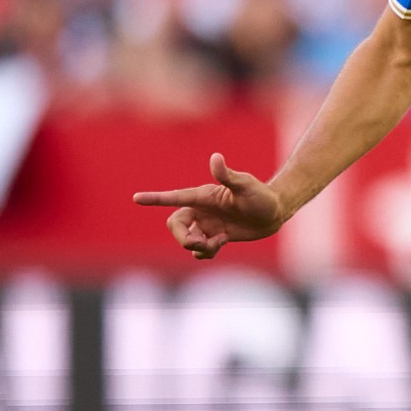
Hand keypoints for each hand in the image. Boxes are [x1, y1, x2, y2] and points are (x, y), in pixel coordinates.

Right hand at [132, 152, 287, 259]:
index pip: (173, 197)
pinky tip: (221, 244)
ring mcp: (206, 224)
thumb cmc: (261, 196)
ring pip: (186, 240)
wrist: (274, 212)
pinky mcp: (214, 236)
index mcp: (202, 197)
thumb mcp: (246, 185)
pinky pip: (198, 251)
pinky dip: (205, 253)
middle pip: (175, 226)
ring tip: (220, 242)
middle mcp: (200, 210)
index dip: (155, 198)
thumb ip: (228, 175)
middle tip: (203, 242)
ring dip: (199, 247)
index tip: (136, 198)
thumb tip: (215, 157)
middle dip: (184, 239)